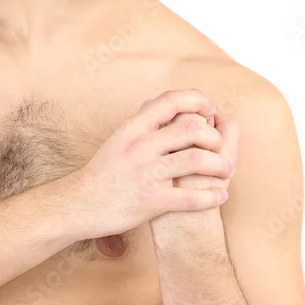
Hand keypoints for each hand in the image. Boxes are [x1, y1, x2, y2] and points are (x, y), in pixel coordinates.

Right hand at [70, 88, 233, 237]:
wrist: (80, 204)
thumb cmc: (103, 173)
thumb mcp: (119, 139)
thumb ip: (144, 124)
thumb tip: (170, 106)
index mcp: (133, 128)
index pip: (171, 101)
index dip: (197, 100)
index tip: (209, 109)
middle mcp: (140, 147)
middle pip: (192, 129)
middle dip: (214, 137)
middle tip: (219, 147)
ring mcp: (147, 174)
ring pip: (197, 160)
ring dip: (219, 166)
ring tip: (225, 171)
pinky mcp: (151, 201)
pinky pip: (191, 197)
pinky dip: (212, 197)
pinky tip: (219, 197)